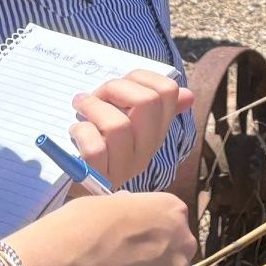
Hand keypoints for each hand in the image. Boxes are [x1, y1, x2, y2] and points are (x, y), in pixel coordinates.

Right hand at [16, 190, 195, 265]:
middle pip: (165, 261)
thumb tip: (117, 220)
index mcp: (171, 210)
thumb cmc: (81, 227)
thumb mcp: (105, 206)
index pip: (160, 230)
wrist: (75, 259)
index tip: (114, 252)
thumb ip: (121, 217)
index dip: (137, 245)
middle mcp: (184, 242)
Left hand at [68, 71, 192, 189]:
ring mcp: (124, 166)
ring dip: (94, 108)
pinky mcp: (98, 177)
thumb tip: (188, 95)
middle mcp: (146, 149)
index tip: (123, 81)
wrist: (81, 188)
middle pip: (147, 102)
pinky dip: (82, 132)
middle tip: (97, 94)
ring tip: (81, 107)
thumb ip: (155, 109)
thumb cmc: (104, 147)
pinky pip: (95, 149)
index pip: (168, 91)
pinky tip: (77, 130)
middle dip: (116, 88)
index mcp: (157, 131)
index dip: (143, 77)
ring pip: (119, 126)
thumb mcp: (132, 127)